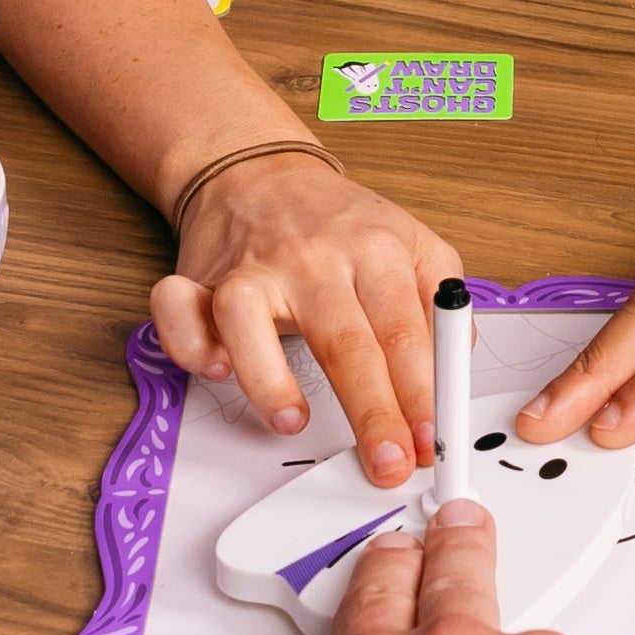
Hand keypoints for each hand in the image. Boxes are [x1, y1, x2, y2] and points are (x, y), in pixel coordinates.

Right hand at [152, 154, 461, 488]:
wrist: (262, 171)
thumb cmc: (338, 221)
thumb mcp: (410, 239)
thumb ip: (441, 298)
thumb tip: (455, 365)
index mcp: (374, 250)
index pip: (404, 329)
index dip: (422, 392)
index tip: (433, 440)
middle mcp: (314, 258)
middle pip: (345, 339)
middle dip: (372, 410)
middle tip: (389, 463)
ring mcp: (255, 267)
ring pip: (250, 318)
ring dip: (269, 378)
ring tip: (292, 423)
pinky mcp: (201, 277)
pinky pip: (180, 309)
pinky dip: (189, 343)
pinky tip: (216, 370)